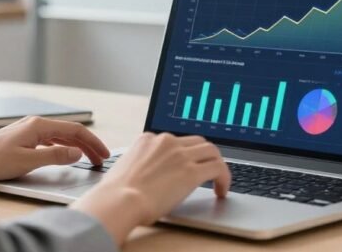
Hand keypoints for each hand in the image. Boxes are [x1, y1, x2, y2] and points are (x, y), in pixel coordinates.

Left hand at [0, 116, 109, 183]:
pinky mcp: (23, 139)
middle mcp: (35, 124)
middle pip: (70, 132)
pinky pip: (50, 140)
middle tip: (100, 159)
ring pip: (60, 136)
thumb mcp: (29, 160)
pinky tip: (65, 155)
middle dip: (88, 145)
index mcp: (39, 125)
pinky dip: (63, 147)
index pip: (75, 130)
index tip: (104, 154)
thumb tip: (77, 152)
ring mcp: (29, 131)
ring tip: (88, 159)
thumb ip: (55, 155)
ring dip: (76, 147)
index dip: (92, 142)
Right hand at [71, 133, 230, 244]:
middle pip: (196, 141)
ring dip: (217, 165)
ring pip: (211, 151)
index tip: (187, 164)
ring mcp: (180, 155)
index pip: (175, 141)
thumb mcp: (127, 169)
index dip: (184, 154)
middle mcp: (166, 142)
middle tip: (208, 170)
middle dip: (204, 156)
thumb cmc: (116, 194)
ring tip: (219, 181)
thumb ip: (142, 166)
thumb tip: (150, 178)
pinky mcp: (191, 172)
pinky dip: (224, 178)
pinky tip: (222, 190)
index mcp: (148, 139)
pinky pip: (218, 168)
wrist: (119, 201)